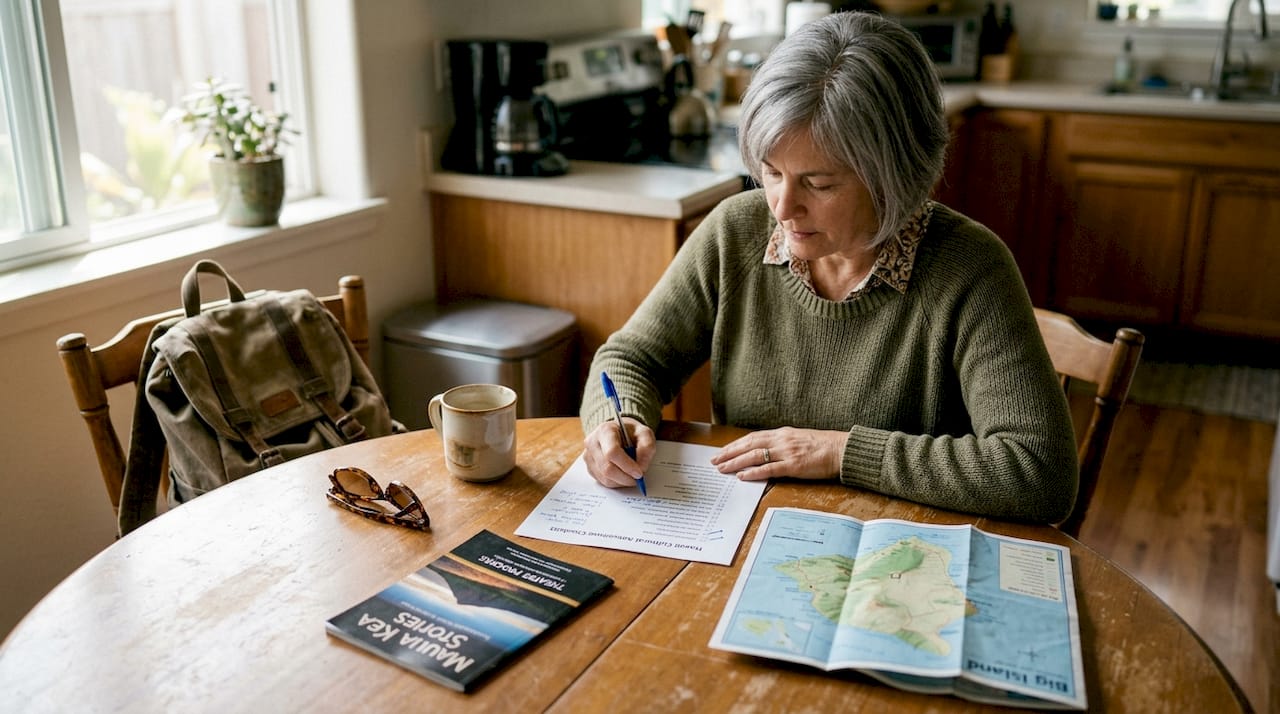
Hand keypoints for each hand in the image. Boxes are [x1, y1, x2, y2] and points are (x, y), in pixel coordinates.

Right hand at [583, 417, 654, 488]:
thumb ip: (647, 447)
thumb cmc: (630, 432)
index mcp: (605, 431)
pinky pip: (603, 482)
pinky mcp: (589, 468)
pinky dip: (616, 482)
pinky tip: (623, 474)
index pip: (612, 452)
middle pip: (607, 468)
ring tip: (631, 474)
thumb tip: (641, 466)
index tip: (639, 472)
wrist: (619, 432)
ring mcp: (589, 456)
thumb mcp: (644, 433)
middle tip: (638, 478)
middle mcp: (592, 443)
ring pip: (605, 478)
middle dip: (625, 477)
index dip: (627, 465)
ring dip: (622, 481)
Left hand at [711, 427, 846, 481]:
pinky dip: (753, 472)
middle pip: (748, 444)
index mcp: (782, 433)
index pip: (752, 437)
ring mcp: (787, 452)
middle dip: (729, 452)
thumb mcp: (798, 439)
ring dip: (736, 462)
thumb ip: (782, 443)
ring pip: (754, 455)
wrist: (841, 449)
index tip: (722, 451)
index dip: (735, 445)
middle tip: (714, 460)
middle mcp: (781, 440)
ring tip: (722, 468)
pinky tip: (742, 476)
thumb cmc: (822, 446)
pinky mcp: (793, 465)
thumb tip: (766, 451)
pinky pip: (769, 468)